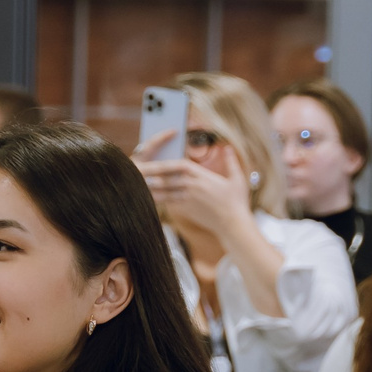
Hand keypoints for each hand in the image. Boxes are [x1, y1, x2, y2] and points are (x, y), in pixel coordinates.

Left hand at [137, 150, 255, 241]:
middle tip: (135, 171)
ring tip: (134, 185)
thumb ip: (231, 161)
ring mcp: (187, 198)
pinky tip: (145, 198)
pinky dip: (156, 199)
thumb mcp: (238, 179)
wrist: (234, 225)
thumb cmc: (237, 202)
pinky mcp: (185, 210)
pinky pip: (167, 203)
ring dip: (149, 187)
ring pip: (163, 191)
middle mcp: (191, 185)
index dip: (163, 163)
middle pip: (165, 177)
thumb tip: (228, 147)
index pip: (177, 165)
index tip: (152, 161)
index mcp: (201, 175)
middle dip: (149, 174)